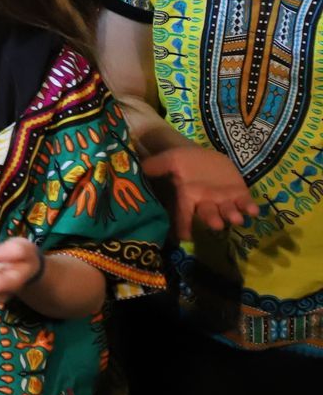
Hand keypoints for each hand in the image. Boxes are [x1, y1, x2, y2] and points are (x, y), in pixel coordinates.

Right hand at [139, 145, 260, 241]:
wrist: (204, 157)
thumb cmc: (186, 161)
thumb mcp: (171, 159)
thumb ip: (157, 165)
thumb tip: (139, 168)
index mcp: (188, 196)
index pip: (183, 213)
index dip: (183, 225)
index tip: (184, 237)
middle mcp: (206, 202)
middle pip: (208, 214)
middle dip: (212, 219)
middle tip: (216, 225)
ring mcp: (224, 200)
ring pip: (227, 211)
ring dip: (232, 216)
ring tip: (236, 219)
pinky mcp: (239, 194)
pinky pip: (245, 203)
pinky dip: (249, 208)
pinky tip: (253, 211)